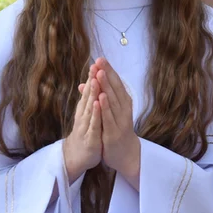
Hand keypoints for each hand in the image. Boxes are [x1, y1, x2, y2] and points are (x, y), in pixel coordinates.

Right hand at [62, 72, 101, 182]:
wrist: (76, 157)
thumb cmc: (84, 133)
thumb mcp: (86, 115)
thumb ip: (87, 100)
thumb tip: (87, 83)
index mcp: (85, 109)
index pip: (89, 90)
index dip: (93, 76)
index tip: (97, 62)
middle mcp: (84, 115)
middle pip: (89, 95)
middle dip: (93, 80)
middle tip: (95, 65)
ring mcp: (86, 126)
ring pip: (90, 108)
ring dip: (93, 94)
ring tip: (96, 80)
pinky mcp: (90, 137)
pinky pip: (94, 124)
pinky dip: (96, 114)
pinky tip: (98, 105)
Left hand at [94, 58, 140, 186]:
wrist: (125, 154)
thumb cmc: (116, 130)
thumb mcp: (108, 111)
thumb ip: (99, 95)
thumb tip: (87, 81)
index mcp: (122, 103)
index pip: (115, 84)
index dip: (108, 71)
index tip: (100, 58)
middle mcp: (123, 109)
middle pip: (115, 88)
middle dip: (107, 74)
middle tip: (100, 60)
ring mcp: (120, 120)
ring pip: (113, 101)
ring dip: (106, 86)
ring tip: (100, 73)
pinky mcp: (114, 132)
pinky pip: (109, 118)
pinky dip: (105, 107)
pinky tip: (100, 97)